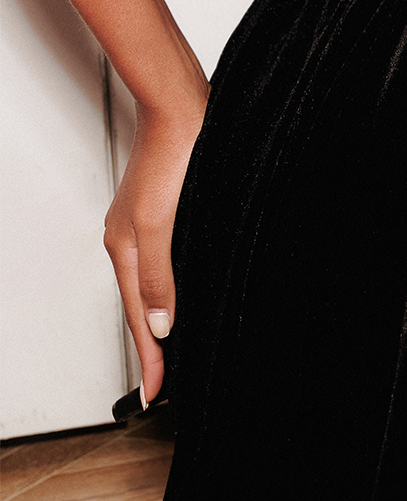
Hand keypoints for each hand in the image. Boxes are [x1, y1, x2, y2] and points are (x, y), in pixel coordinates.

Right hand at [102, 97, 204, 403]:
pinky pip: (166, 262)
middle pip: (142, 306)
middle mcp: (132, 241)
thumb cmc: (174, 154)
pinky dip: (172, 287)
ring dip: (163, 319)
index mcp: (126, 249)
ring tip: (174, 350)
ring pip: (154, 285)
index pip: (139, 319)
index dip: (150, 359)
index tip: (156, 396)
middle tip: (165, 385)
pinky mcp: (167, 209)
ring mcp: (147, 225)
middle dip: (153, 347)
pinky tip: (186, 292)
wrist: (183, 104)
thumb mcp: (162, 223)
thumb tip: (161, 326)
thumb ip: (159, 276)